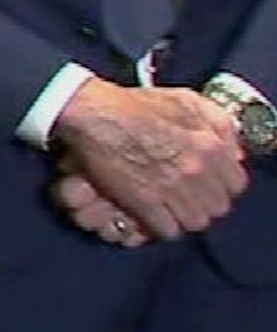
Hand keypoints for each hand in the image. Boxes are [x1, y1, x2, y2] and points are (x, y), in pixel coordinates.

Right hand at [52, 82, 245, 238]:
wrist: (94, 114)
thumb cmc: (136, 104)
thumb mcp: (187, 101)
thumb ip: (219, 124)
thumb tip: (234, 153)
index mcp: (210, 145)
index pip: (236, 185)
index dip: (221, 186)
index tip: (209, 185)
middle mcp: (197, 169)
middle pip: (216, 208)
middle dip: (203, 205)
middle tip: (188, 199)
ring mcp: (171, 188)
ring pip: (194, 222)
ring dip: (183, 218)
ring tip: (170, 210)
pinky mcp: (145, 202)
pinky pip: (167, 230)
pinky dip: (161, 227)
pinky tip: (152, 216)